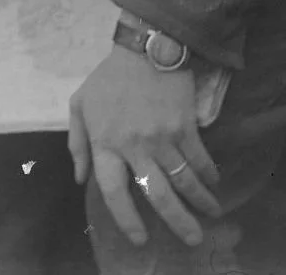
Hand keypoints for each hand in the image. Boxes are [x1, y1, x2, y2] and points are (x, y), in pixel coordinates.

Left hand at [69, 46, 220, 247]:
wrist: (144, 51)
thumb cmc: (108, 80)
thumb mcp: (80, 105)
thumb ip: (78, 143)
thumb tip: (80, 179)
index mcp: (105, 142)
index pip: (112, 189)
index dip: (125, 218)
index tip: (139, 238)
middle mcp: (134, 146)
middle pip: (157, 195)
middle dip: (177, 222)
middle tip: (191, 239)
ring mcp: (162, 138)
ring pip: (184, 183)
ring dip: (200, 203)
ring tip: (209, 215)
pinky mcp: (186, 128)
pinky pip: (200, 161)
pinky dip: (209, 176)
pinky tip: (213, 184)